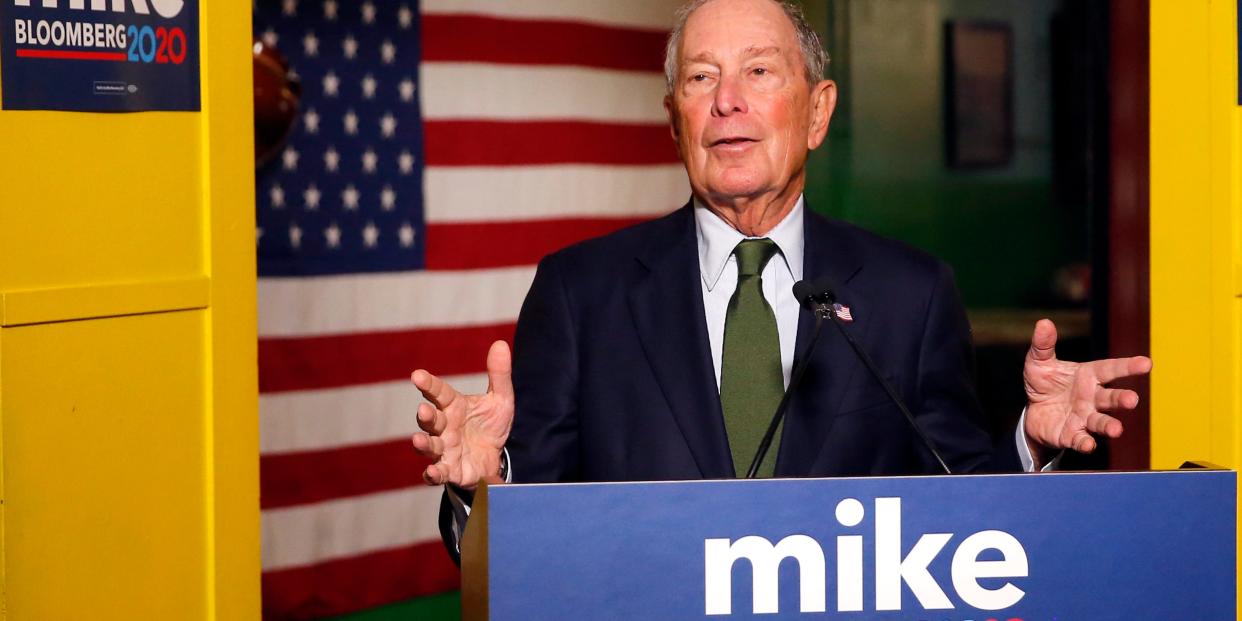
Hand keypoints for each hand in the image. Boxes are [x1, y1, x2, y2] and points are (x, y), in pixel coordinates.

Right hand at [410, 340, 514, 489]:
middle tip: (424, 410)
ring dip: (423, 444)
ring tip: (418, 440)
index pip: (438, 392)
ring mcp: (445, 450)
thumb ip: (499, 374)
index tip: (417, 375)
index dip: (428, 384)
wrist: (495, 457)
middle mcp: (444, 427)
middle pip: (431, 420)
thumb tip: (500, 344)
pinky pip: (438, 473)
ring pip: (429, 446)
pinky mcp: (450, 471)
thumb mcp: (500, 399)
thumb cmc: (490, 425)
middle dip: (426, 416)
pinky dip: (432, 474)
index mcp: (453, 406)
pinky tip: (431, 472)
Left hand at [1023, 319, 1151, 461]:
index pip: (1111, 369)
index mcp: (1088, 376)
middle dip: (1122, 399)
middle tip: (1132, 400)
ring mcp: (1084, 418)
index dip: (1128, 366)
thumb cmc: (1045, 383)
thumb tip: (1044, 322)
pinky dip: (1085, 443)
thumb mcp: (1039, 362)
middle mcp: (1092, 398)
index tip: (1147, 363)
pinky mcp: (1071, 435)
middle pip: (1111, 398)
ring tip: (1116, 429)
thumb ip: (1043, 344)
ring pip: (1100, 421)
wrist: (1034, 413)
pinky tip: (1088, 445)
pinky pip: (1080, 440)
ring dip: (1109, 426)